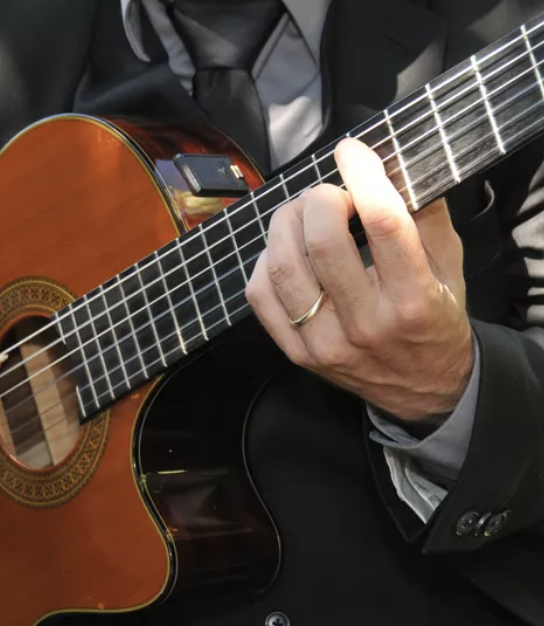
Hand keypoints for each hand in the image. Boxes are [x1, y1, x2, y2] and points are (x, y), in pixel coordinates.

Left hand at [246, 138, 473, 421]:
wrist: (423, 389)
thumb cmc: (436, 319)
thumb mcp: (450, 267)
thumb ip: (426, 215)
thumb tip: (392, 164)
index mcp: (413, 298)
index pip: (383, 223)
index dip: (362, 176)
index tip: (351, 151)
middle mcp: (366, 324)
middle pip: (322, 242)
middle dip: (317, 200)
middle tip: (326, 194)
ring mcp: (326, 343)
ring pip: (281, 268)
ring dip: (283, 225)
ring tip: (300, 215)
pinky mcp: (299, 353)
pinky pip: (259, 297)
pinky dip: (264, 263)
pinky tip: (283, 253)